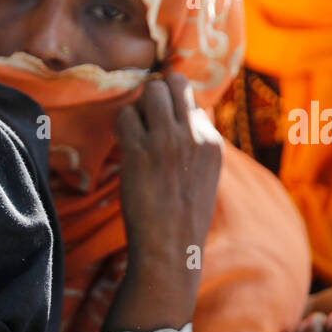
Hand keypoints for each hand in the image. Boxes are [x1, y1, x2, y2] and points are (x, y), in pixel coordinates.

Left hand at [101, 72, 222, 331]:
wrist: (170, 248)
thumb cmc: (182, 217)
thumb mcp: (202, 175)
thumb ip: (195, 145)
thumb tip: (184, 116)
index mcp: (211, 142)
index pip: (191, 100)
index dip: (173, 106)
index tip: (161, 123)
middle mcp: (192, 135)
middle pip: (172, 84)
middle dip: (154, 94)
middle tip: (143, 118)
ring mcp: (165, 142)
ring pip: (149, 93)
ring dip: (136, 108)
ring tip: (134, 133)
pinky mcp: (139, 152)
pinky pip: (124, 115)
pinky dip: (120, 125)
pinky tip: (123, 146)